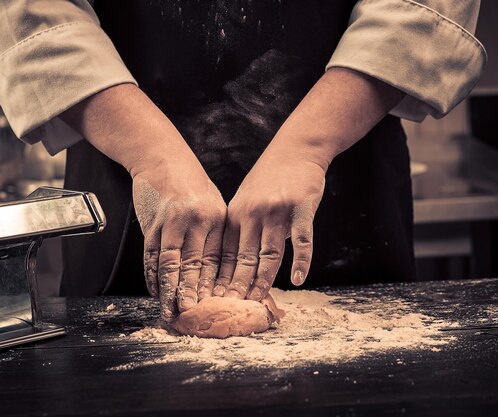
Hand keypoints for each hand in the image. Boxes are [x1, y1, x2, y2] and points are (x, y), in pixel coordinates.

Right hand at [59, 84, 225, 321]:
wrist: (161, 156)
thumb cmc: (189, 182)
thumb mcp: (211, 203)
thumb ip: (213, 234)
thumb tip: (215, 270)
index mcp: (216, 217)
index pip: (216, 260)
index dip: (213, 286)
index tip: (212, 306)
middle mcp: (196, 220)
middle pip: (194, 266)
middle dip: (191, 294)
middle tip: (190, 317)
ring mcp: (172, 221)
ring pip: (170, 264)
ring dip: (168, 291)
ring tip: (169, 311)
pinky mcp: (152, 222)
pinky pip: (151, 256)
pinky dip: (152, 276)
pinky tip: (155, 290)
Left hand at [213, 154, 325, 300]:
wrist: (296, 149)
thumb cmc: (270, 178)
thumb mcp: (245, 199)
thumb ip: (240, 228)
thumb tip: (231, 262)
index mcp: (235, 214)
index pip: (224, 253)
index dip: (220, 278)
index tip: (214, 300)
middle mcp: (252, 213)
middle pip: (243, 258)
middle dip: (236, 286)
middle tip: (231, 309)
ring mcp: (276, 211)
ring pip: (268, 253)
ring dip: (263, 279)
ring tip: (258, 301)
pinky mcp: (301, 208)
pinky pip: (301, 240)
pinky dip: (301, 261)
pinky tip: (299, 279)